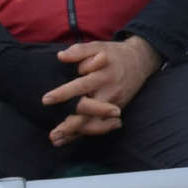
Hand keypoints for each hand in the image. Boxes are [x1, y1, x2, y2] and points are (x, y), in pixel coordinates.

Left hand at [44, 38, 160, 146]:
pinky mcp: (116, 110)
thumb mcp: (99, 46)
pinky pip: (100, 124)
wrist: (141, 61)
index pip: (81, 86)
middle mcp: (109, 91)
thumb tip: (60, 56)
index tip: (46, 100)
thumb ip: (79, 50)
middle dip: (72, 124)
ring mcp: (114, 103)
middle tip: (53, 134)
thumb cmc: (114, 54)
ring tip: (57, 140)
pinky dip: (85, 133)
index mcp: (102, 75)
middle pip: (89, 111)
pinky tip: (68, 140)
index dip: (64, 93)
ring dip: (76, 133)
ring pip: (95, 122)